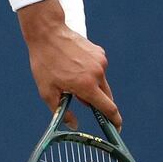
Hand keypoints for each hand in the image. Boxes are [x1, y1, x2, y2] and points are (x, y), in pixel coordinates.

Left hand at [18, 0, 121, 129]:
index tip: (117, 129)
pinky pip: (99, 69)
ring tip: (71, 76)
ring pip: (102, 82)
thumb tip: (74, 126)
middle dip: (98, 102)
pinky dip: (91, 72)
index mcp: (87, 86)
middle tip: (79, 98)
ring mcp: (100, 61)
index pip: (109, 109)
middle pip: (106, 97)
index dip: (115, 121)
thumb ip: (62, 111)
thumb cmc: (45, 62)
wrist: (47, 32)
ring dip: (92, 86)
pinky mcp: (99, 52)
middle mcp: (98, 74)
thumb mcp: (47, 90)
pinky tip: (74, 65)